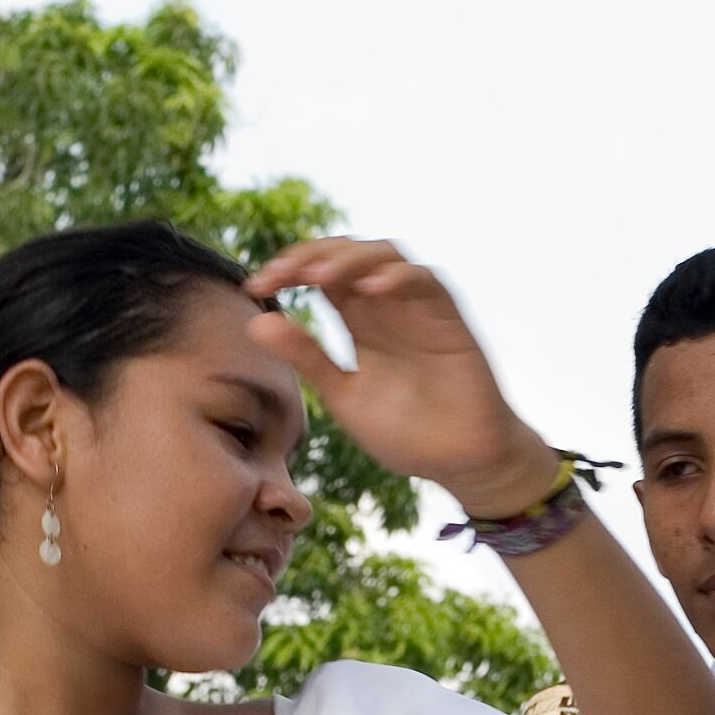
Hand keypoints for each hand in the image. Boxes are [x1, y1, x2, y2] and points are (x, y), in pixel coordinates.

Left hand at [248, 239, 560, 517]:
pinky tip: (372, 288)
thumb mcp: (344, 396)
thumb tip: (256, 322)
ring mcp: (418, 308)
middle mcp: (386, 306)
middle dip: (311, 254)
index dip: (288, 269)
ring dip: (350, 258)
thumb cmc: (407, 432)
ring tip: (318, 275)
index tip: (255, 286)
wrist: (459, 461)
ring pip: (386, 255)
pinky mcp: (449, 320)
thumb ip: (307, 358)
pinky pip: (426, 282)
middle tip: (280, 273)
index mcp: (358, 321)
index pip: (320, 274)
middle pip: (348, 253)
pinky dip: (399, 278)